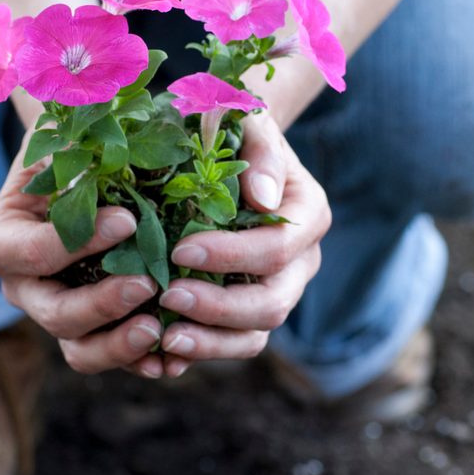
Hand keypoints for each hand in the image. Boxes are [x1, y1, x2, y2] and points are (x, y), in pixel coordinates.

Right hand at [0, 136, 167, 377]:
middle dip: (101, 305)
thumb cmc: (77, 149)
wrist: (90, 175)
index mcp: (5, 239)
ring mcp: (60, 312)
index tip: (126, 219)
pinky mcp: (96, 330)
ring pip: (80, 350)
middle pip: (54, 314)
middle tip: (146, 284)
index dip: (72, 243)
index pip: (27, 253)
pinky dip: (143, 361)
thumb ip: (76, 144)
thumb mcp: (68, 138)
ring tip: (160, 329)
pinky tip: (174, 359)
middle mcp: (26, 286)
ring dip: (119, 345)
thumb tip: (100, 135)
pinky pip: (114, 358)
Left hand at [156, 112, 331, 376]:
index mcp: (308, 215)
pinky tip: (165, 352)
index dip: (232, 256)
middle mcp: (302, 261)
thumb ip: (262, 152)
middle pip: (273, 303)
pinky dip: (203, 350)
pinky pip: (235, 344)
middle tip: (168, 296)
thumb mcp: (250, 122)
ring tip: (166, 336)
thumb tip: (263, 199)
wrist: (227, 152)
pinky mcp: (250, 311)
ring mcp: (279, 290)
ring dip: (212, 342)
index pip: (277, 248)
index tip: (180, 249)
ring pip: (257, 334)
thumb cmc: (235, 130)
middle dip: (220, 306)